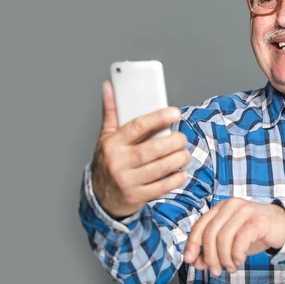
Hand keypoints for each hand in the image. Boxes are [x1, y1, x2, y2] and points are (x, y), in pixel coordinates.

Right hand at [90, 81, 189, 217]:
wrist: (100, 197)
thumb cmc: (107, 161)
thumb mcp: (105, 136)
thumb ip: (111, 111)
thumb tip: (109, 86)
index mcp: (112, 144)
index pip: (137, 126)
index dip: (158, 118)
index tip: (175, 112)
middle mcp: (119, 162)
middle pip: (151, 149)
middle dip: (172, 143)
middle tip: (182, 138)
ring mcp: (128, 181)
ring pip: (158, 169)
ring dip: (177, 160)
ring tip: (184, 154)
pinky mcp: (136, 196)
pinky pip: (161, 188)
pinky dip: (175, 180)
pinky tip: (181, 173)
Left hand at [184, 198, 284, 276]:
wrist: (282, 225)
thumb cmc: (253, 233)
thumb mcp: (230, 242)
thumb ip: (212, 250)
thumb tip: (197, 262)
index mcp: (221, 208)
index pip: (200, 225)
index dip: (192, 243)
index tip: (189, 260)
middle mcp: (231, 205)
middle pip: (210, 233)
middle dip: (210, 256)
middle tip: (215, 271)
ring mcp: (245, 211)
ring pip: (224, 238)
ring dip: (225, 258)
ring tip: (231, 267)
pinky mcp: (258, 220)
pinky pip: (240, 241)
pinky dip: (237, 256)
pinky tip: (240, 261)